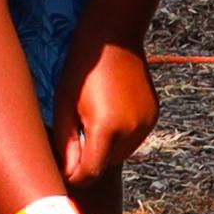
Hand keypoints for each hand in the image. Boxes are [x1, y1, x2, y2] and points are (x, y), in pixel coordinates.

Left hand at [53, 36, 159, 193]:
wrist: (115, 38)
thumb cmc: (82, 68)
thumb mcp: (64, 104)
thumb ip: (66, 142)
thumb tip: (68, 173)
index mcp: (107, 128)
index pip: (90, 173)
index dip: (73, 175)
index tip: (60, 168)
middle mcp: (132, 130)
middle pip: (105, 164)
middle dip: (89, 159)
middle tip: (74, 136)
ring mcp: (146, 123)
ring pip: (120, 153)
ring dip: (105, 148)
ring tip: (91, 121)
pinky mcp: (153, 116)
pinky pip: (133, 138)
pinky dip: (120, 135)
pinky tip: (108, 111)